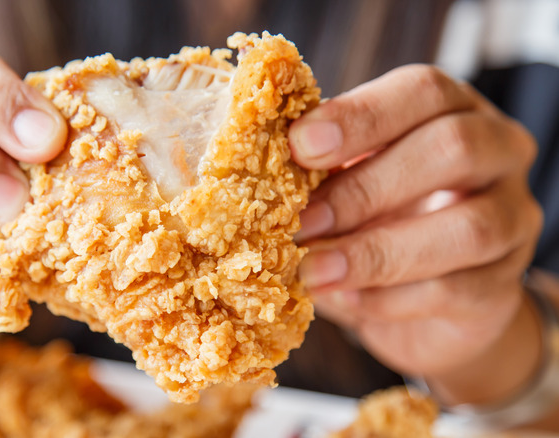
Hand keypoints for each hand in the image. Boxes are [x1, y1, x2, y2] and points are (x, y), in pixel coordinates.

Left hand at [290, 65, 542, 402]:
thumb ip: (323, 167)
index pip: (422, 91)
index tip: (299, 146)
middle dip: (365, 187)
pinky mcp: (503, 288)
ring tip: (312, 271)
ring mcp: (512, 220)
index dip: (360, 115)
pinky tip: (344, 301)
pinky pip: (455, 291)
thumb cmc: (379, 218)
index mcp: (453, 110)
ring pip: (467, 229)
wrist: (431, 298)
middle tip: (301, 220)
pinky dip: (388, 298)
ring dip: (375, 252)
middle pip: (452, 149)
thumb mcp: (351, 179)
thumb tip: (258, 170)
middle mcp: (497, 154)